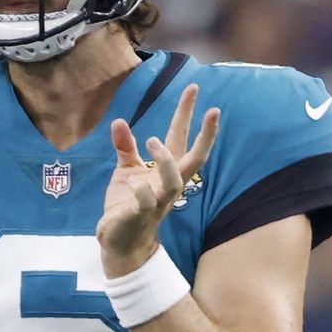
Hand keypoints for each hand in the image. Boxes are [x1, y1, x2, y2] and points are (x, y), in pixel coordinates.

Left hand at [97, 84, 220, 277]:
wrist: (120, 242)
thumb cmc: (127, 204)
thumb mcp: (126, 170)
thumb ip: (126, 147)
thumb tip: (119, 121)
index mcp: (165, 171)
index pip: (181, 139)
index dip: (187, 114)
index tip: (193, 89)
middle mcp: (168, 185)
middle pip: (194, 159)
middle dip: (206, 136)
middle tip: (212, 109)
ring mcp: (156, 201)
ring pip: (173, 181)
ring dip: (166, 160)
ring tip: (154, 140)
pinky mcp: (139, 215)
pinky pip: (145, 202)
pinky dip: (140, 190)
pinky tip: (132, 182)